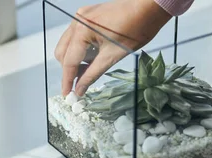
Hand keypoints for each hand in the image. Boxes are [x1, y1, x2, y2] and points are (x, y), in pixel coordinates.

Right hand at [55, 0, 171, 96]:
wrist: (149, 7)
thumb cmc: (136, 29)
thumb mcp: (112, 56)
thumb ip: (92, 74)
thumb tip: (79, 90)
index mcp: (82, 30)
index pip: (69, 61)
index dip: (67, 80)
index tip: (67, 94)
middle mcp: (77, 21)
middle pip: (63, 53)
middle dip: (70, 70)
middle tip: (80, 84)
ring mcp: (81, 16)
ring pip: (67, 45)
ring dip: (74, 60)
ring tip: (88, 69)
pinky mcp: (86, 15)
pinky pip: (75, 36)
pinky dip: (80, 49)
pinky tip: (92, 55)